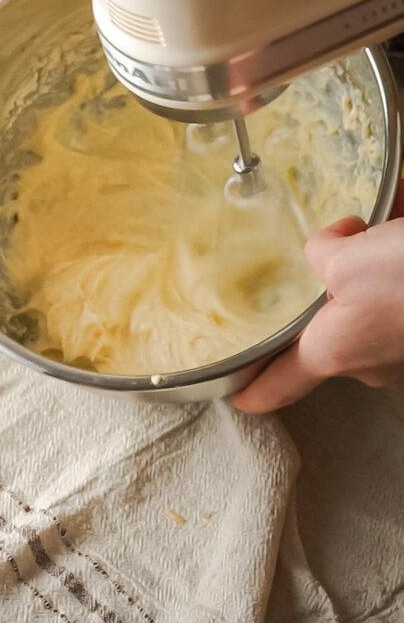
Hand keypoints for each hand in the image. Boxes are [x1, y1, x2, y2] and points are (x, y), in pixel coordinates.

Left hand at [232, 182, 403, 412]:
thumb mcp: (344, 259)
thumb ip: (317, 255)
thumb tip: (328, 246)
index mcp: (331, 350)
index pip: (278, 385)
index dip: (252, 391)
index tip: (236, 398)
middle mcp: (364, 357)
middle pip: (321, 329)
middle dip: (318, 289)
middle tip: (323, 253)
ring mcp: (396, 344)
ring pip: (360, 300)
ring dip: (360, 264)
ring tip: (374, 230)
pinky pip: (392, 287)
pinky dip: (390, 254)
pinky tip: (397, 224)